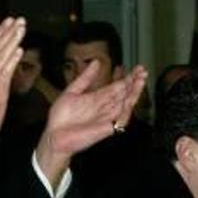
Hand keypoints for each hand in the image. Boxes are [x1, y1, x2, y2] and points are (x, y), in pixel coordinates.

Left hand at [35, 61, 147, 187]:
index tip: (136, 67)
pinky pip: (121, 117)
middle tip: (143, 70)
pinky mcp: (108, 127)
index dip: (126, 77)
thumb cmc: (61, 117)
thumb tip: (96, 62)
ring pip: (126, 103)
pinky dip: (127, 109)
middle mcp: (106, 107)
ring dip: (134, 92)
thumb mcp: (72, 92)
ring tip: (141, 80)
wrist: (54, 135)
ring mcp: (108, 117)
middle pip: (124, 93)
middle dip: (134, 82)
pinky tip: (131, 98)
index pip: (116, 86)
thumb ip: (85, 78)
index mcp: (98, 98)